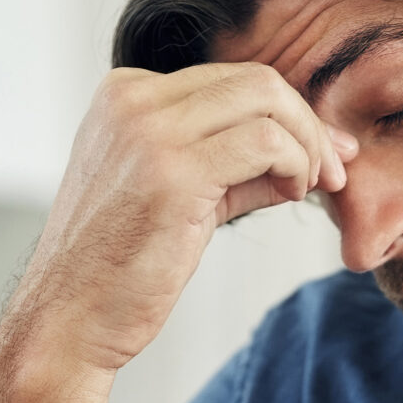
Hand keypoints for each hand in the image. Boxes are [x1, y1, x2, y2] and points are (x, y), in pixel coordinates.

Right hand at [0, 65, 356, 381]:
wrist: (67, 322)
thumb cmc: (117, 269)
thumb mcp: (177, 196)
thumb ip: (231, 164)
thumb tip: (307, 152)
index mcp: (123, 95)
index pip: (229, 80)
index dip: (285, 113)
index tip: (320, 153)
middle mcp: (131, 100)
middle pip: (254, 80)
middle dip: (307, 122)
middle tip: (335, 169)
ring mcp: (149, 131)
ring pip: (266, 101)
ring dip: (307, 145)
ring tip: (311, 188)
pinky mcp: (173, 172)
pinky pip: (265, 142)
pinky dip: (295, 164)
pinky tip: (292, 195)